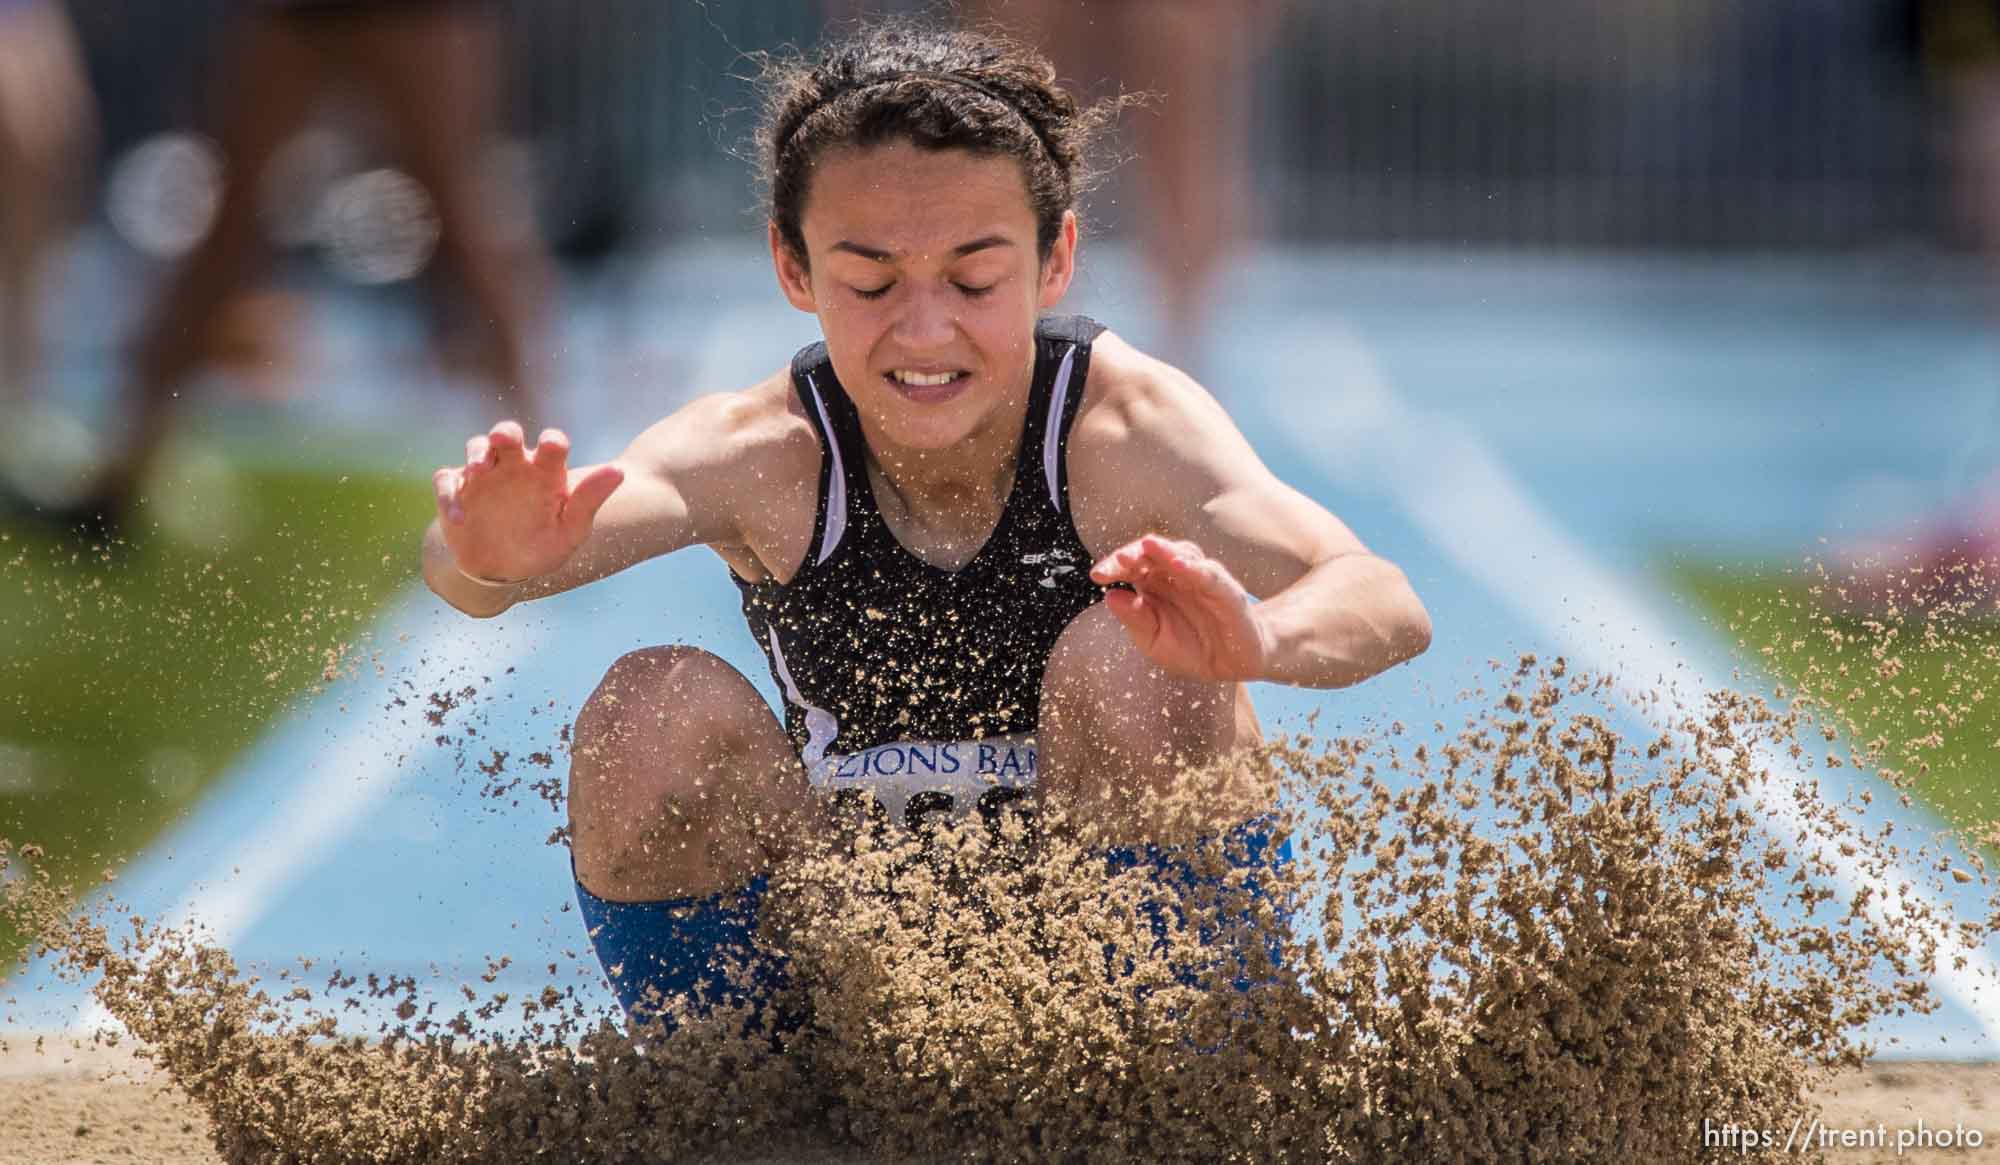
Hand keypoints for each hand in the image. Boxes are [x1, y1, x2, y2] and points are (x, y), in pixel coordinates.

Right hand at [432, 420, 623, 583]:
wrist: (502, 570)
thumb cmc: (542, 545)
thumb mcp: (570, 530)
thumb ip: (590, 500)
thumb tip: (620, 471)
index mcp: (545, 472)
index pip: (551, 446)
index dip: (552, 442)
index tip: (552, 446)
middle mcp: (514, 467)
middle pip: (507, 435)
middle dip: (505, 432)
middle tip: (504, 438)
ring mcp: (483, 476)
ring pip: (476, 448)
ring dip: (476, 453)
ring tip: (479, 469)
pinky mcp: (456, 491)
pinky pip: (448, 482)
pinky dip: (450, 496)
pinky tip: (460, 518)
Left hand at [1089, 535, 1271, 682]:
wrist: (1234, 663)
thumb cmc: (1191, 647)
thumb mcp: (1154, 640)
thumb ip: (1134, 619)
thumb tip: (1110, 597)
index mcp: (1154, 584)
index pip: (1131, 565)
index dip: (1114, 565)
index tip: (1097, 575)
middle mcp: (1177, 575)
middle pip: (1154, 553)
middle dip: (1136, 553)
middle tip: (1119, 559)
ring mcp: (1202, 579)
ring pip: (1182, 554)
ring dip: (1165, 550)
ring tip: (1148, 546)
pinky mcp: (1226, 591)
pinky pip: (1210, 575)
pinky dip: (1195, 568)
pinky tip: (1179, 564)